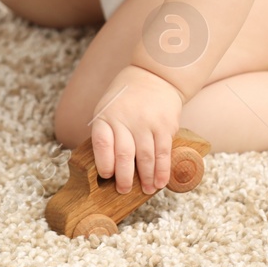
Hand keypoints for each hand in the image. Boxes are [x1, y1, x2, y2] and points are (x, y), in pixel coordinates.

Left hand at [89, 65, 185, 194]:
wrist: (154, 75)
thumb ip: (106, 132)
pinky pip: (163, 152)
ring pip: (146, 157)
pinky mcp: (165, 125)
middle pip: (124, 154)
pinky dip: (162, 170)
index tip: (106, 176)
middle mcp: (126, 119)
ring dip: (146, 178)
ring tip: (146, 191)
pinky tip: (160, 182)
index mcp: (107, 116)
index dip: (104, 162)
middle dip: (124, 178)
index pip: (102, 142)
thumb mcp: (107, 108)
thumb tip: (106, 166)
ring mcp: (147, 122)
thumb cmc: (126, 98)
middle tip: (124, 191)